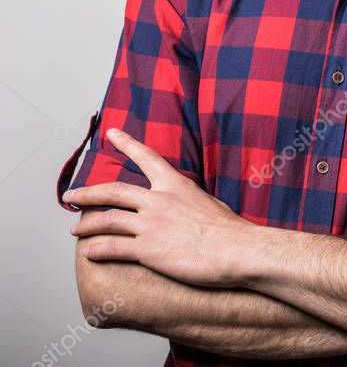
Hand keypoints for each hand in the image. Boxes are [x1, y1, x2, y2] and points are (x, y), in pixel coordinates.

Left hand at [63, 128, 251, 286]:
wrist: (236, 250)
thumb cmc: (229, 230)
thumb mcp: (208, 202)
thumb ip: (188, 199)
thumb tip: (183, 201)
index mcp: (175, 185)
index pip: (146, 158)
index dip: (127, 144)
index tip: (112, 133)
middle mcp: (158, 200)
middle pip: (113, 191)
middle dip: (87, 192)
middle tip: (70, 195)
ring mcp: (150, 224)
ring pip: (106, 219)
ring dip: (86, 224)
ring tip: (74, 230)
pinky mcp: (147, 249)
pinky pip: (113, 248)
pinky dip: (97, 250)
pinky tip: (89, 254)